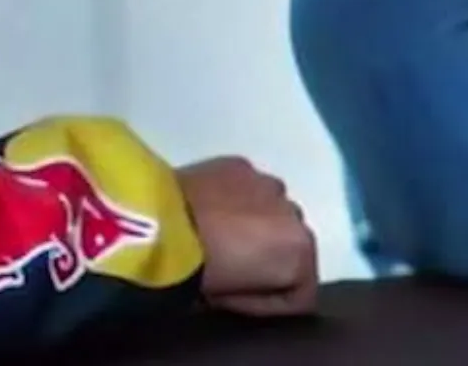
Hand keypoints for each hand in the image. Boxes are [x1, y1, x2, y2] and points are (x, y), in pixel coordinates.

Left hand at [176, 156, 317, 316]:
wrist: (164, 224)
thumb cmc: (204, 272)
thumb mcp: (237, 298)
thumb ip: (262, 294)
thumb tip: (255, 283)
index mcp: (300, 250)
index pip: (302, 293)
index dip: (271, 303)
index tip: (240, 300)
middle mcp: (294, 212)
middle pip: (291, 245)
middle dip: (268, 257)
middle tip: (232, 267)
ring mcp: (267, 182)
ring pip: (273, 210)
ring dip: (256, 223)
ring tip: (220, 234)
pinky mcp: (241, 163)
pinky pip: (249, 188)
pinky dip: (237, 198)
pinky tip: (211, 207)